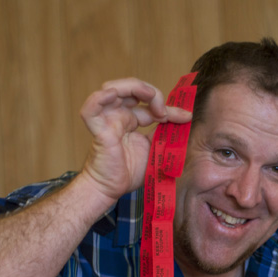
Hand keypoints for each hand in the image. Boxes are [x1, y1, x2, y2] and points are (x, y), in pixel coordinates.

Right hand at [78, 78, 192, 202]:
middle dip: (152, 93)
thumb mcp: (154, 150)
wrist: (112, 190)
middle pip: (131, 89)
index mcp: (130, 120)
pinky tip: (112, 94)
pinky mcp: (98, 130)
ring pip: (112, 89)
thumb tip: (183, 122)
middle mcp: (118, 116)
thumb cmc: (129, 172)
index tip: (186, 117)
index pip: (149, 105)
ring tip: (150, 97)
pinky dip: (99, 98)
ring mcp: (107, 120)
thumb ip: (164, 135)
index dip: (168, 107)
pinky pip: (91, 109)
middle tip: (164, 112)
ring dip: (133, 87)